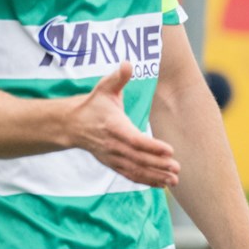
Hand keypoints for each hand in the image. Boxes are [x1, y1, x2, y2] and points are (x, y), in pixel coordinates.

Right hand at [68, 64, 179, 186]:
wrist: (71, 125)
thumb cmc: (93, 105)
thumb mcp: (103, 88)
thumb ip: (118, 78)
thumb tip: (128, 64)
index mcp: (113, 126)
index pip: (134, 139)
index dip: (151, 146)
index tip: (169, 150)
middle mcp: (112, 145)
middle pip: (137, 158)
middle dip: (158, 164)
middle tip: (177, 167)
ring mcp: (112, 157)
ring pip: (135, 170)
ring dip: (155, 176)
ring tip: (174, 179)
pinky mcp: (113, 164)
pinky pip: (130, 175)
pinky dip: (146, 181)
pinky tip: (162, 184)